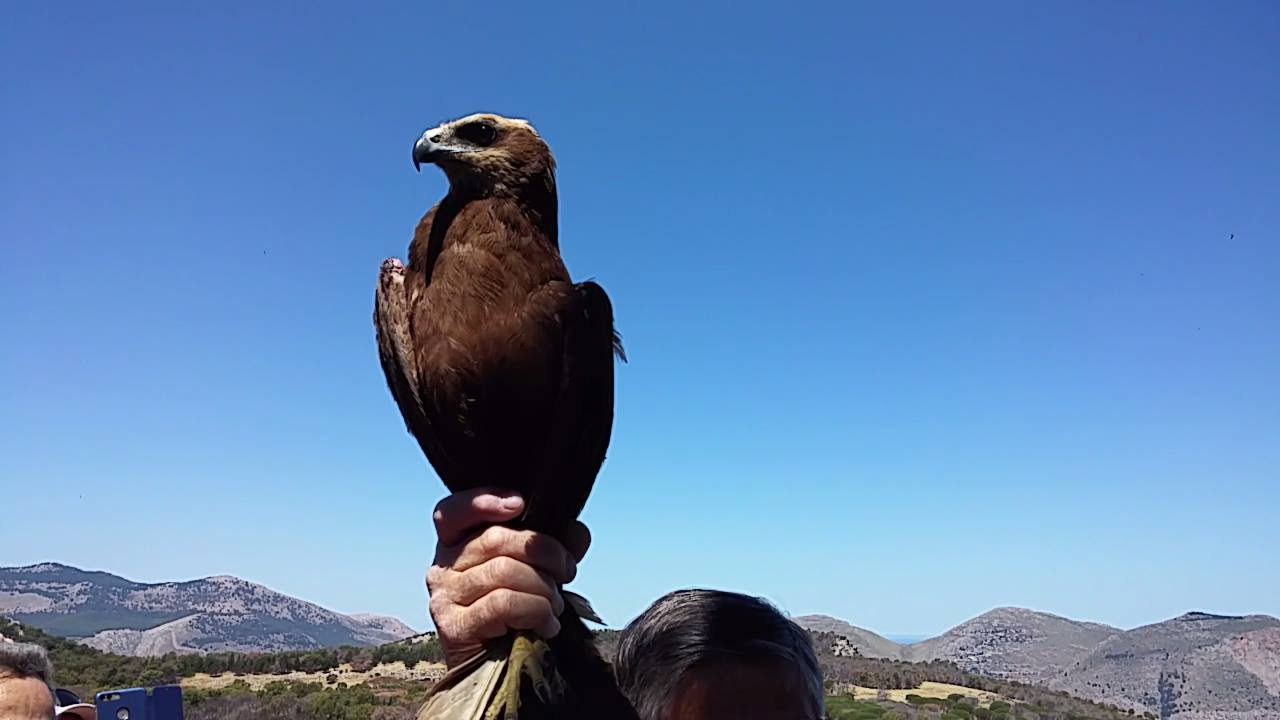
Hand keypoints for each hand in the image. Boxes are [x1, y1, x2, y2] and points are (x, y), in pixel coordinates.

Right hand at [427, 488, 591, 666]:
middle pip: (494, 539)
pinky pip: (503, 604)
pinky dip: (536, 611)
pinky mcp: (453, 627)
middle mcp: (442, 567)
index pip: (453, 511)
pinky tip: (548, 625)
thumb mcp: (537, 570)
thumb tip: (577, 532)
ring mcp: (443, 597)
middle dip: (545, 551)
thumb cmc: (517, 614)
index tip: (520, 504)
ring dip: (544, 588)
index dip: (483, 501)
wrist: (502, 671)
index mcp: (456, 545)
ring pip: (503, 571)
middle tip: (567, 572)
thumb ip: (555, 545)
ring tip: (556, 606)